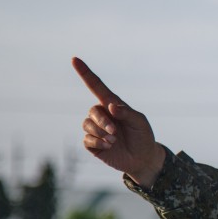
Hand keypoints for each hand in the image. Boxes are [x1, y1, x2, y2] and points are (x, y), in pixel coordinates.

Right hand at [72, 56, 165, 185]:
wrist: (143, 159)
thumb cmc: (143, 136)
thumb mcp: (140, 122)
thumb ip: (127, 113)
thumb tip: (111, 107)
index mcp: (112, 105)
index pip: (96, 86)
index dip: (85, 73)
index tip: (74, 59)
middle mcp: (102, 115)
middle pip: (92, 111)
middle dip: (103, 122)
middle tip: (115, 132)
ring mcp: (96, 129)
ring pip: (87, 125)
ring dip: (101, 133)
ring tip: (114, 141)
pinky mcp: (93, 144)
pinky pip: (87, 140)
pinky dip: (98, 143)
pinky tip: (108, 147)